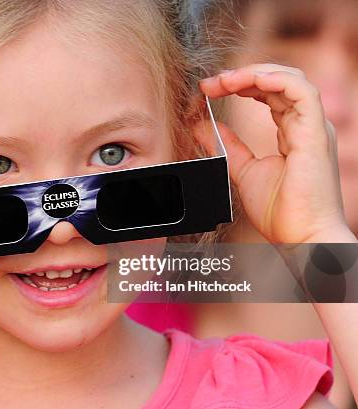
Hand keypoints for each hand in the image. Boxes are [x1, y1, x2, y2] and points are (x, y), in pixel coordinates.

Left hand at [199, 64, 352, 242]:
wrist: (302, 237)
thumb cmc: (281, 211)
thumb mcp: (243, 170)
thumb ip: (226, 146)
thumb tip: (201, 126)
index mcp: (293, 131)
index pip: (268, 93)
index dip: (239, 85)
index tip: (209, 90)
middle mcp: (305, 124)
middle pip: (277, 81)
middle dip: (241, 76)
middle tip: (210, 84)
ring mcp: (313, 126)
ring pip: (289, 79)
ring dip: (252, 74)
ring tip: (222, 81)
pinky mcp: (315, 132)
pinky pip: (300, 91)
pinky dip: (274, 79)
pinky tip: (247, 82)